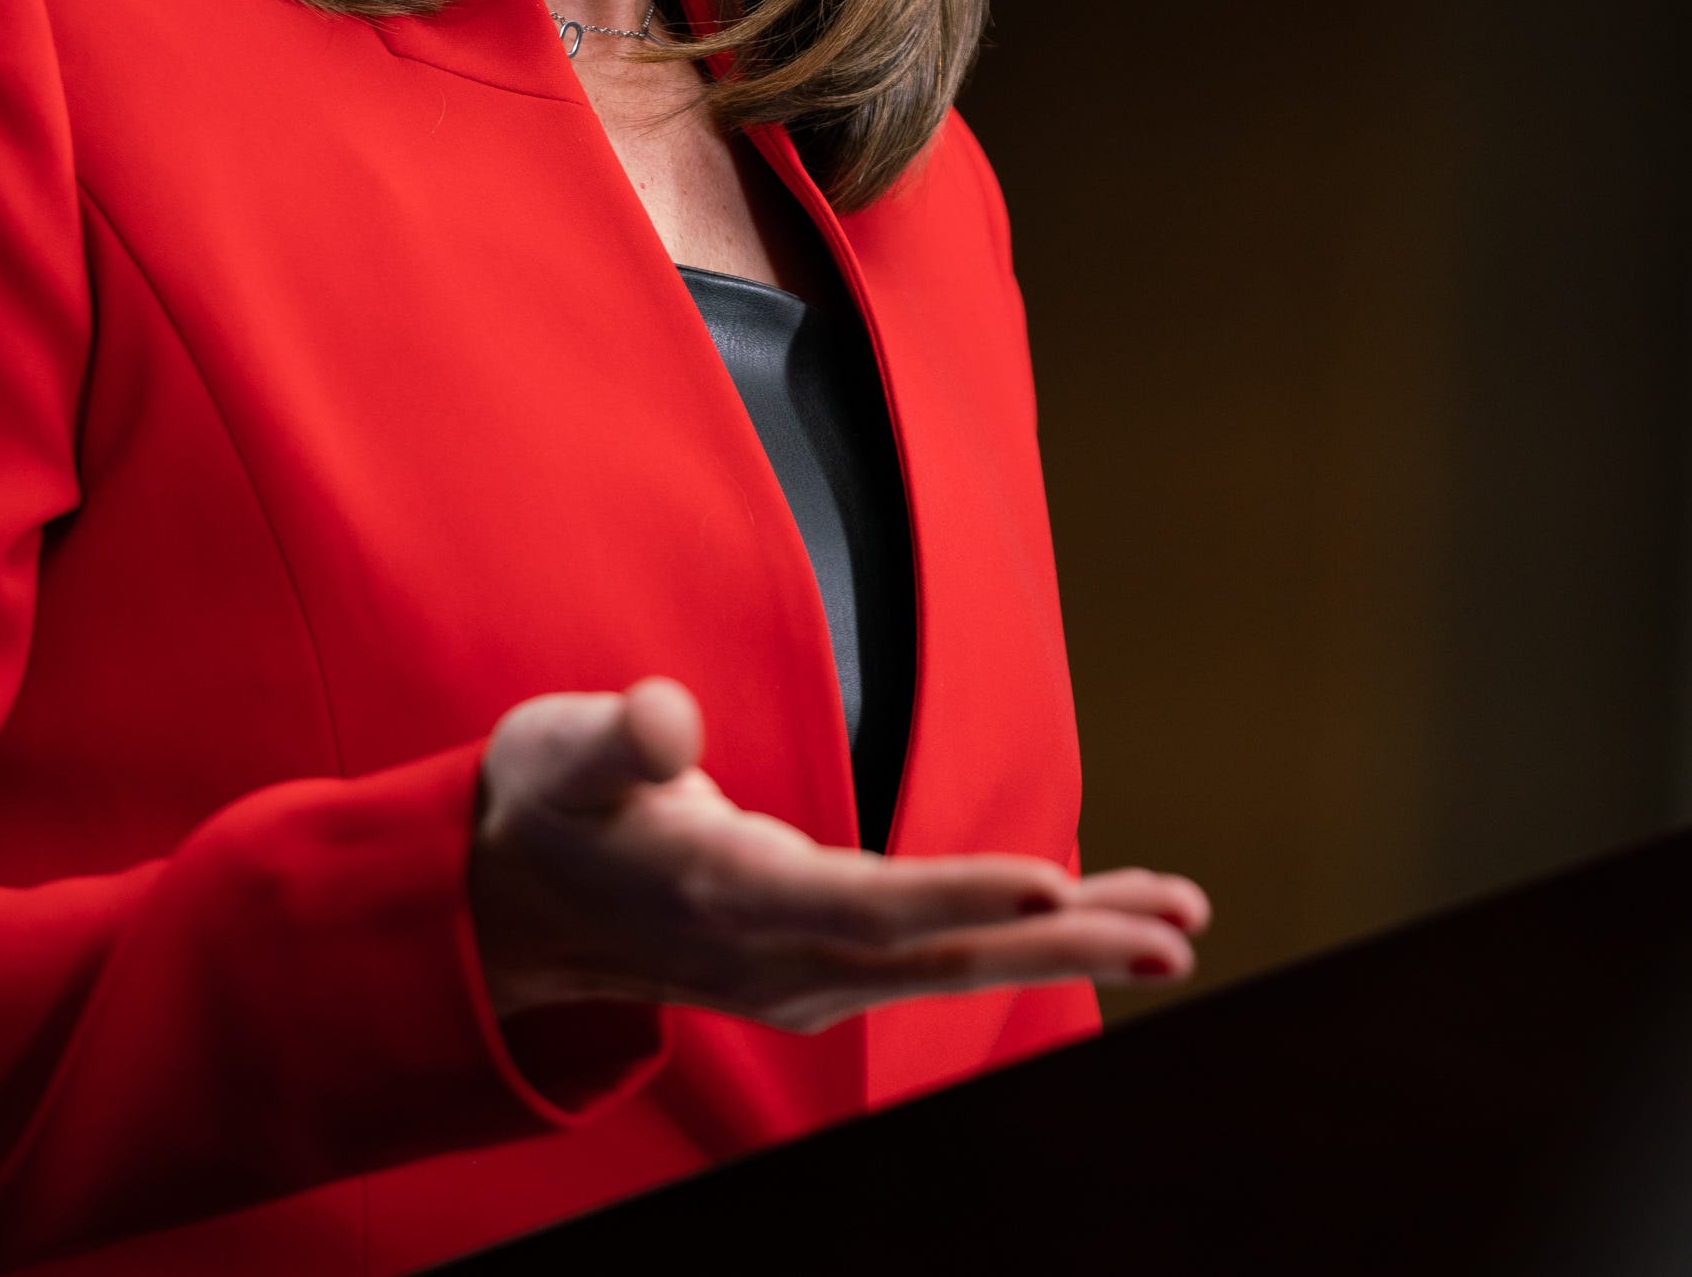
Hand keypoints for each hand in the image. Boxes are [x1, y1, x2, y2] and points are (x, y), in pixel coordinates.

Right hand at [470, 677, 1206, 1032]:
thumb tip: (666, 715)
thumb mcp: (558, 749)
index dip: (958, 892)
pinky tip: (1096, 918)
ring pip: (956, 961)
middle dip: (1066, 940)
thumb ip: (618, 737)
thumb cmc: (547, 804)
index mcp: (724, 897)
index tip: (1055, 880)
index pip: (861, 904)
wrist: (512, 904)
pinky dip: (1027, 938)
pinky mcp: (823, 969)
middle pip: (940, 952)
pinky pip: (940, 956)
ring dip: (1072, 944)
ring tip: (1179, 923)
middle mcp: (779, 957)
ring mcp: (807, 976)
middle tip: (1178, 928)